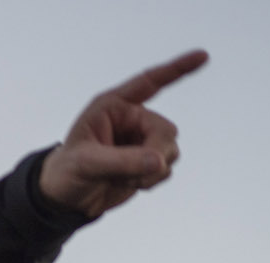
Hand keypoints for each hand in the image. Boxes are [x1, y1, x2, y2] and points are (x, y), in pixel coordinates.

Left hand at [39, 49, 208, 217]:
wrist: (66, 198)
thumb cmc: (67, 172)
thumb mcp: (87, 164)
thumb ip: (123, 161)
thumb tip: (160, 161)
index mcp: (112, 107)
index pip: (148, 82)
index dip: (177, 69)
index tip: (203, 56)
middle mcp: (131, 119)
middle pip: (167, 130)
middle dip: (154, 154)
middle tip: (131, 174)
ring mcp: (141, 140)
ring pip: (171, 151)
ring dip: (151, 171)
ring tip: (121, 178)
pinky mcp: (147, 161)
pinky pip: (166, 168)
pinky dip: (152, 180)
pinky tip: (129, 183)